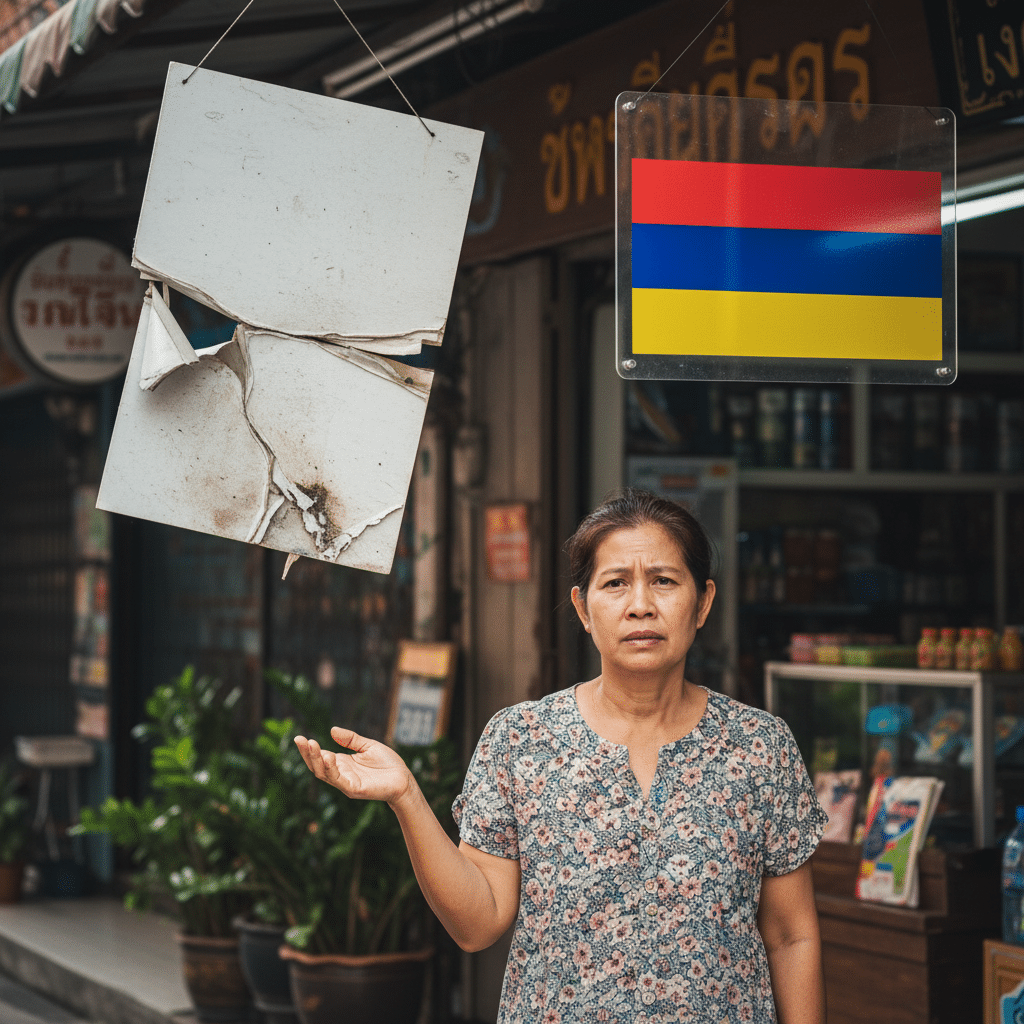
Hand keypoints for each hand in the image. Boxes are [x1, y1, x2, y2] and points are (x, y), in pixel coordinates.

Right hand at [294, 727, 412, 805]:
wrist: (404, 778)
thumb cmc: (387, 764)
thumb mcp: (368, 745)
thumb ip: (351, 739)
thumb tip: (332, 729)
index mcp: (342, 763)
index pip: (320, 756)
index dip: (309, 749)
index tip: (299, 738)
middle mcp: (341, 774)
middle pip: (317, 766)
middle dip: (307, 754)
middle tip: (300, 740)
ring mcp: (346, 783)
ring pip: (324, 774)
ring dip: (317, 760)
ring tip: (312, 745)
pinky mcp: (355, 789)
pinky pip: (339, 780)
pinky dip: (331, 770)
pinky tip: (328, 757)